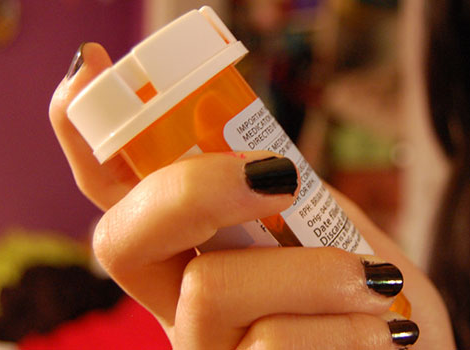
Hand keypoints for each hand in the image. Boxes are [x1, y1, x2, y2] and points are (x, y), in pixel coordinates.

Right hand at [49, 42, 454, 348]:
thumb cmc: (371, 299)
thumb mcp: (338, 233)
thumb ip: (293, 196)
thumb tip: (254, 148)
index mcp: (198, 256)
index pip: (120, 198)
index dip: (86, 132)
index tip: (93, 67)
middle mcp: (180, 309)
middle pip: (122, 240)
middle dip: (195, 187)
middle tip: (278, 174)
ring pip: (212, 289)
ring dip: (317, 273)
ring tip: (375, 285)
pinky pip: (274, 344)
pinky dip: (349, 330)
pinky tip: (383, 334)